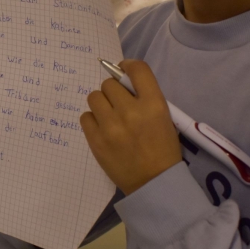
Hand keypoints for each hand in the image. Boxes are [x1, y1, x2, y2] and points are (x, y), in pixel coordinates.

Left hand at [80, 60, 181, 194]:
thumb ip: (146, 98)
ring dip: (101, 104)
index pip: (137, 69)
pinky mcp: (96, 140)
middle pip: (109, 83)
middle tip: (119, 105)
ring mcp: (111, 126)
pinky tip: (102, 129)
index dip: (127, 66)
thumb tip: (124, 84)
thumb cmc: (163, 149)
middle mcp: (131, 111)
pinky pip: (85, 116)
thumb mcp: (164, 118)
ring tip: (109, 117)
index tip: (123, 70)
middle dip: (114, 92)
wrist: (153, 183)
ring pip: (94, 97)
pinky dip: (92, 120)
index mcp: (154, 104)